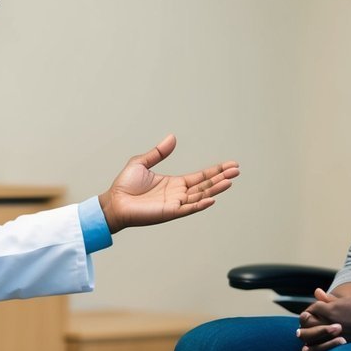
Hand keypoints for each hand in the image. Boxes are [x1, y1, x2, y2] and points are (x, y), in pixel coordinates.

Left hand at [98, 134, 239, 233]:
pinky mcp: (169, 212)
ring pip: (200, 195)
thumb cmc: (125, 186)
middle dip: (221, 178)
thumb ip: (159, 152)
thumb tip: (173, 138)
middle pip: (205, 185)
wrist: (113, 202)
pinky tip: (212, 198)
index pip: (201, 176)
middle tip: (237, 171)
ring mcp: (175, 204)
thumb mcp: (142, 162)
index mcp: (175, 183)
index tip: (231, 165)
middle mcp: (178, 194)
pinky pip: (188, 208)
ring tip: (230, 181)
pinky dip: (201, 204)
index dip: (216, 170)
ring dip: (215, 189)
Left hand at [296, 288, 350, 350]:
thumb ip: (329, 299)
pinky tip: (306, 347)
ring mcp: (332, 335)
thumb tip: (316, 292)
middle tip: (306, 319)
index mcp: (332, 310)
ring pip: (310, 335)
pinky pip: (319, 348)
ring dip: (304, 333)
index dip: (312, 308)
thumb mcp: (346, 301)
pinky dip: (311, 347)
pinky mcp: (337, 345)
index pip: (314, 307)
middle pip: (307, 321)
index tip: (314, 309)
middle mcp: (330, 322)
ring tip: (301, 332)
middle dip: (305, 319)